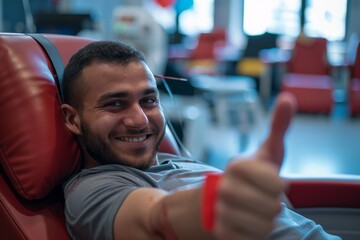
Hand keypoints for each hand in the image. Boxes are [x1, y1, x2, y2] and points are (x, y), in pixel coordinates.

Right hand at [213, 92, 295, 239]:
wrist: (222, 198)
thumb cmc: (253, 175)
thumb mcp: (268, 151)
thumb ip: (279, 126)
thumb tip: (288, 97)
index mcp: (237, 166)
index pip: (275, 182)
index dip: (279, 185)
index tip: (274, 183)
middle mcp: (223, 186)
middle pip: (271, 206)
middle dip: (274, 205)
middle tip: (266, 200)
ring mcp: (219, 209)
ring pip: (263, 226)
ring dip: (266, 221)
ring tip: (257, 212)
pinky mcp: (219, 230)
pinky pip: (250, 239)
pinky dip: (255, 234)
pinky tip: (247, 223)